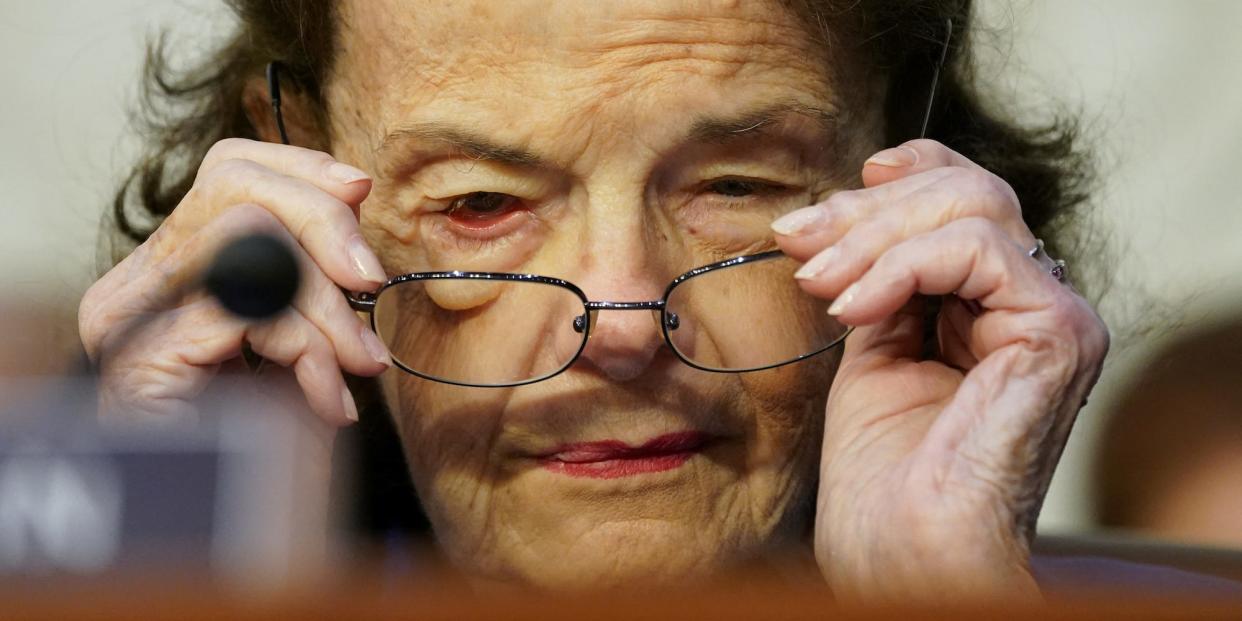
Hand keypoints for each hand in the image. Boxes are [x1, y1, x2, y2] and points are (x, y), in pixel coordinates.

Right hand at [79, 138, 391, 425]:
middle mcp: (139, 281)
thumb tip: (353, 207)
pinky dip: (308, 352)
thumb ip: (313, 274)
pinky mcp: (145, 354)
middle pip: (237, 186)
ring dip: (324, 307)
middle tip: (371, 285)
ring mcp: (132, 316)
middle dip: (324, 229)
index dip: (300, 169)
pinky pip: (252, 312)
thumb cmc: (263, 437)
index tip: (360, 190)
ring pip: (251, 242)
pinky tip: (326, 401)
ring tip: (355, 365)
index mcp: (173, 268)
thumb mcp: (299, 337)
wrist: (219, 527)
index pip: (229, 168)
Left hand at [773, 140, 1108, 602]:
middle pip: (969, 194)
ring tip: (817, 283)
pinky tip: (854, 308)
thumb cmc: (885, 482)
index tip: (844, 185)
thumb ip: (878, 284)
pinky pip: (977, 251)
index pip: (970, 201)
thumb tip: (837, 219)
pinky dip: (901, 265)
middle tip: (800, 240)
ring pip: (975, 209)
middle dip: (868, 209)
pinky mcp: (1058, 333)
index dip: (911, 173)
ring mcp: (1055, 317)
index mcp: (996, 310)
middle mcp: (1034, 307)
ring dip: (874, 236)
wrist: (904, 554)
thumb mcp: (870, 354)